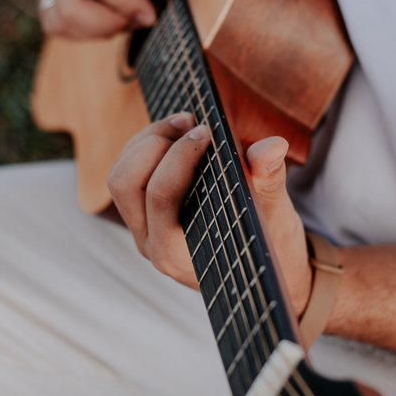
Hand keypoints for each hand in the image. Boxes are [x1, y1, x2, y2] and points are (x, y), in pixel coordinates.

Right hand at [29, 0, 157, 37]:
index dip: (127, 3)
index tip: (152, 12)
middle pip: (72, 12)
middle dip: (112, 24)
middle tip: (141, 16)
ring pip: (60, 24)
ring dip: (97, 31)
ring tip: (125, 14)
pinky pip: (55, 22)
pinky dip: (82, 29)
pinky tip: (107, 14)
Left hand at [107, 113, 313, 314]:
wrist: (262, 271)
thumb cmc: (270, 244)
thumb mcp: (276, 215)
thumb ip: (269, 180)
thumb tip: (271, 147)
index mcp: (180, 254)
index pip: (161, 197)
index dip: (180, 155)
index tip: (209, 132)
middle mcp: (154, 246)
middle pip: (125, 183)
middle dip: (155, 144)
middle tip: (192, 124)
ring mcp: (144, 232)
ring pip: (119, 178)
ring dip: (146, 142)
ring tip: (184, 124)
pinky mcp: (142, 218)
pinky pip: (125, 177)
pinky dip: (144, 148)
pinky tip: (176, 135)